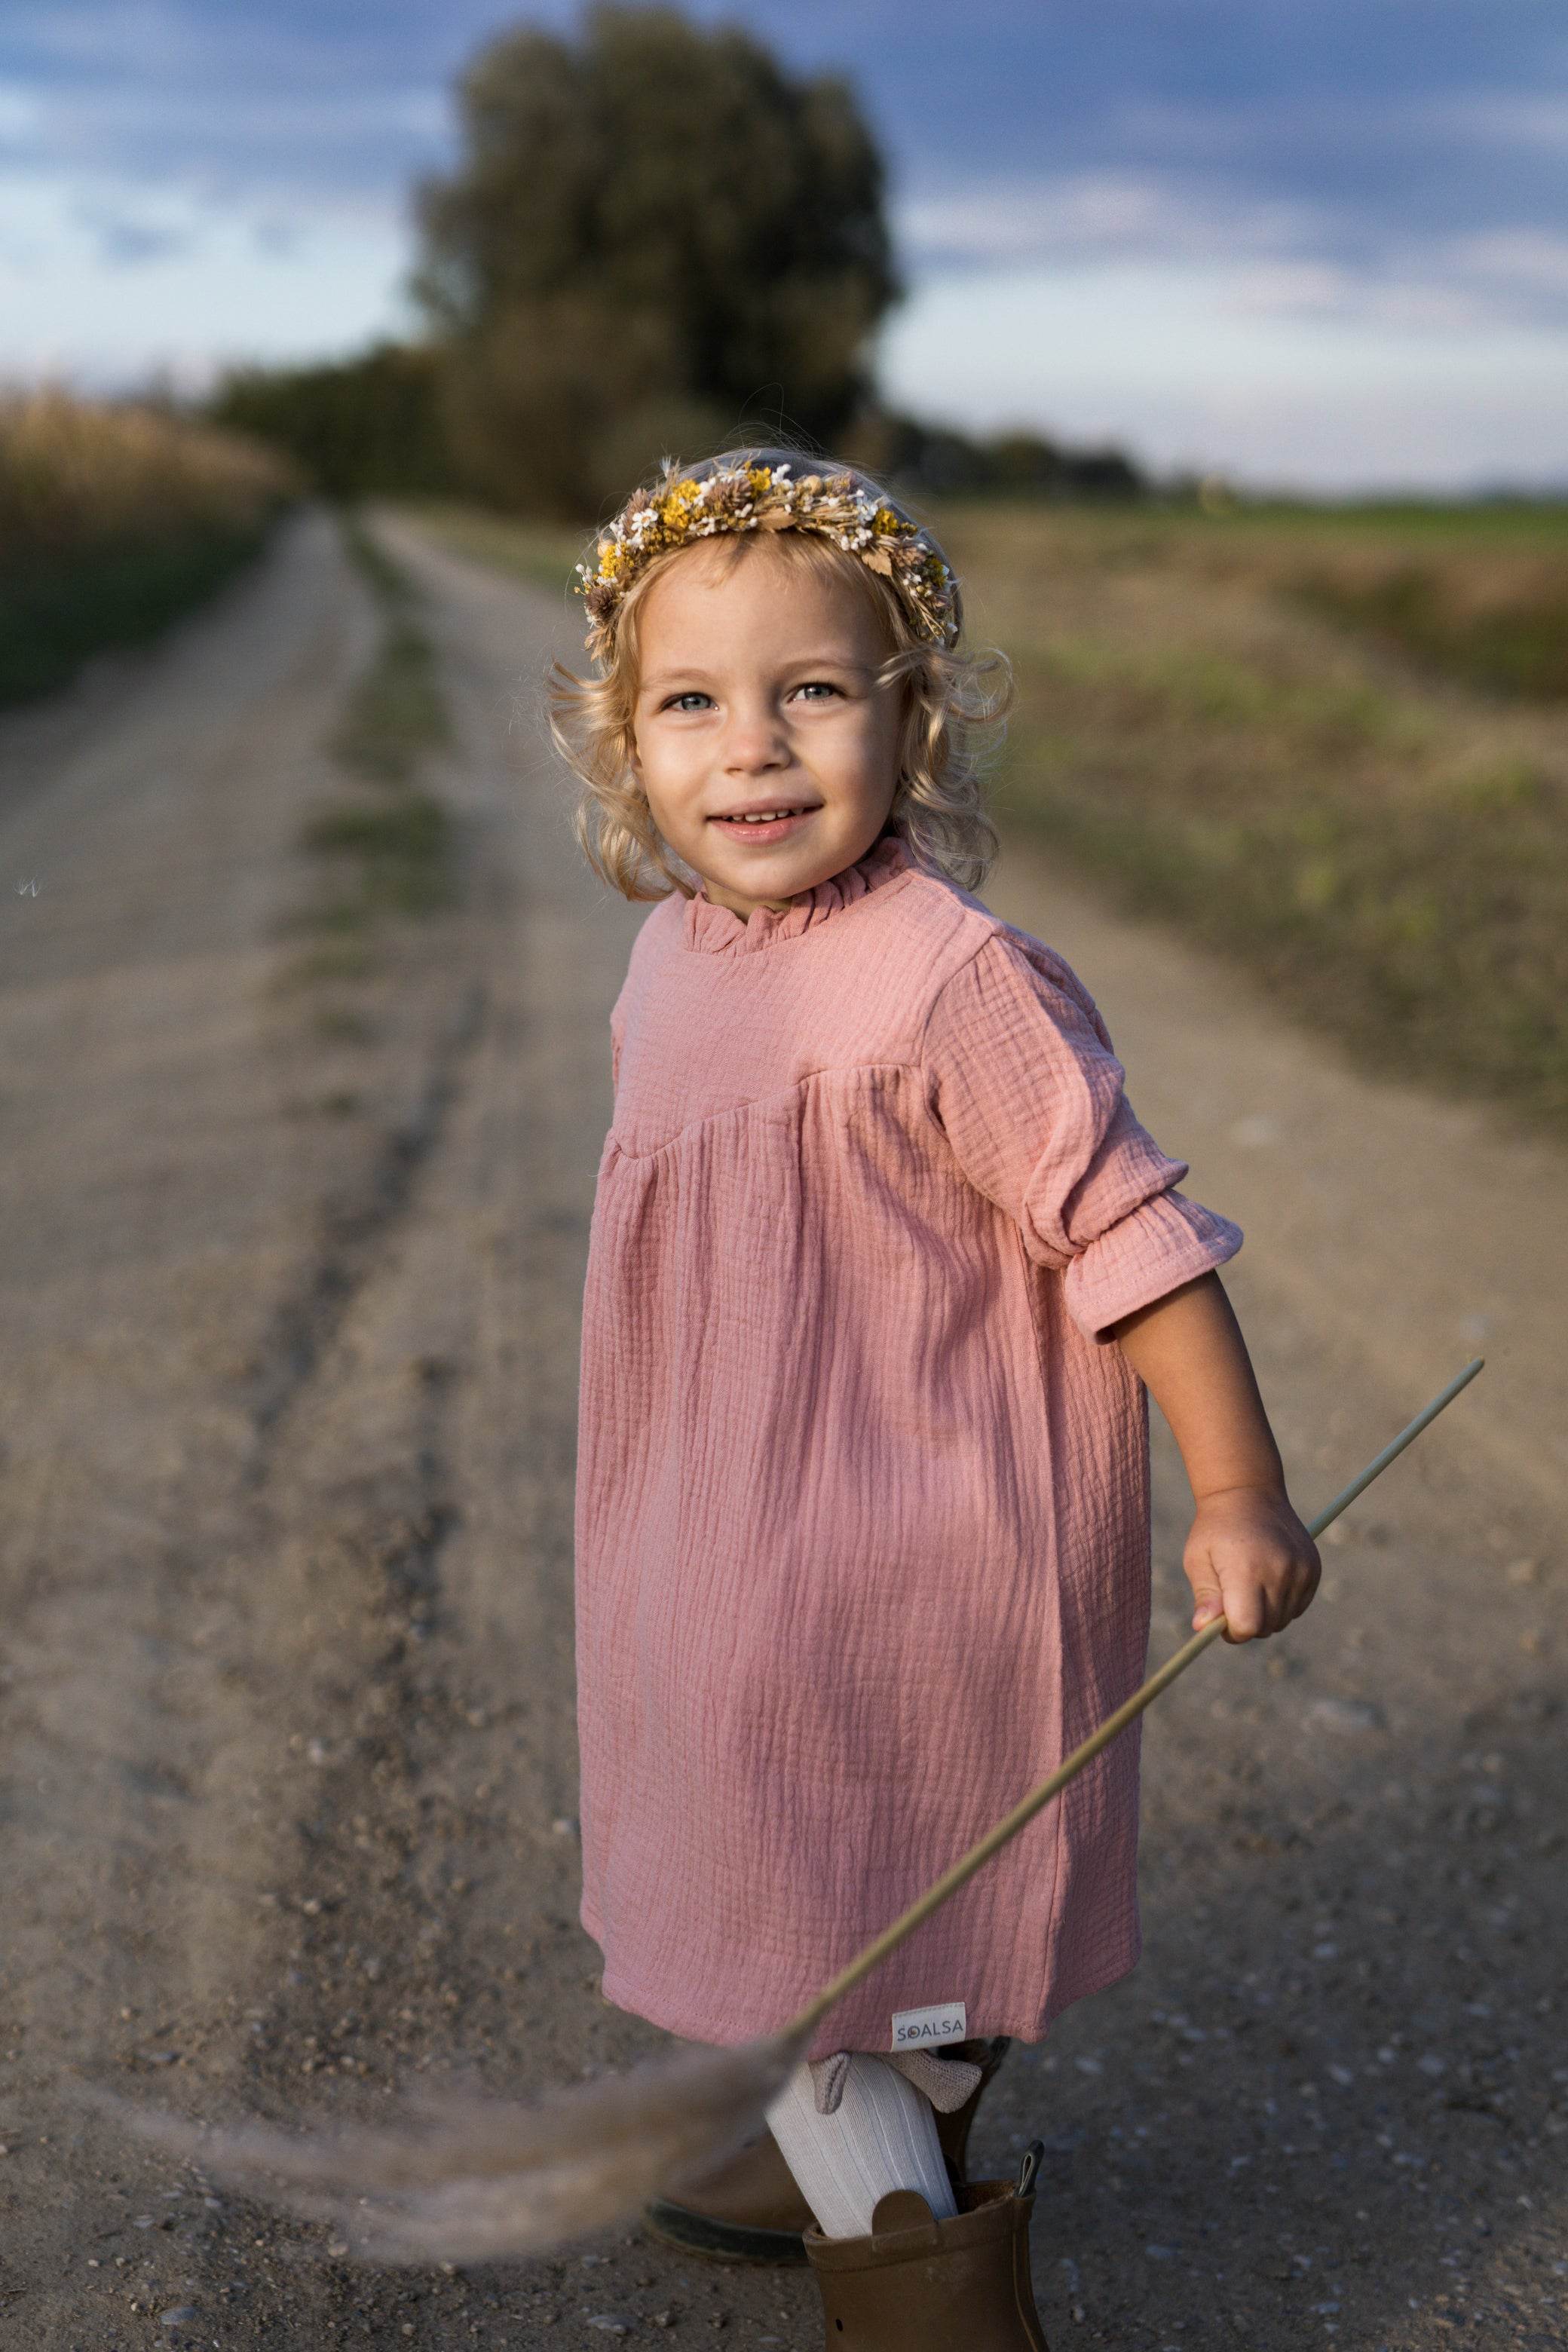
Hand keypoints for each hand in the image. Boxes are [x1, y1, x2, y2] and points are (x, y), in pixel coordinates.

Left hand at [1183, 1486, 1320, 1641]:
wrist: (1249, 1493)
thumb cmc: (1216, 1529)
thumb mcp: (1198, 1559)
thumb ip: (1205, 1596)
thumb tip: (1203, 1628)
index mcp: (1246, 1569)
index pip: (1246, 1626)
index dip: (1231, 1631)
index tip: (1220, 1618)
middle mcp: (1279, 1571)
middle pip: (1265, 1628)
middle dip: (1246, 1623)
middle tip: (1231, 1600)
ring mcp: (1300, 1570)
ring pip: (1282, 1620)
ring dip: (1265, 1614)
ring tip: (1250, 1584)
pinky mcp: (1313, 1569)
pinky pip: (1298, 1607)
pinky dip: (1283, 1604)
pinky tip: (1268, 1579)